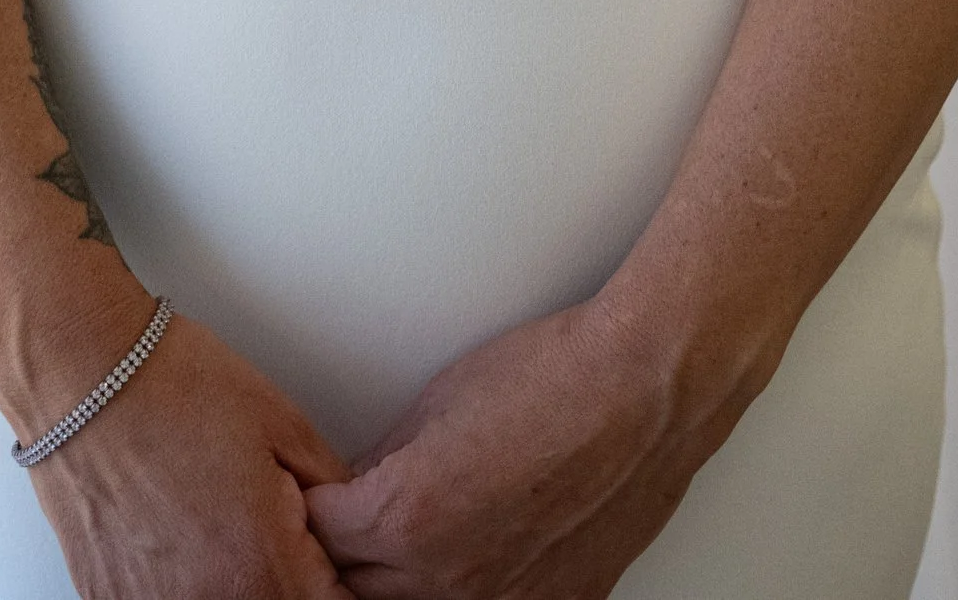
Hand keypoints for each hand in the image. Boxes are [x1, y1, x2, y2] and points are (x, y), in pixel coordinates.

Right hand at [18, 305, 352, 597]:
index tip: (328, 556)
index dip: (337, 578)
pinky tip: (175, 533)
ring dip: (233, 581)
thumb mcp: (285, 424)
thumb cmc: (175, 387)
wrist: (83, 376)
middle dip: (287, 579)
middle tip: (271, 529)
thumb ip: (331, 491)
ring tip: (216, 522)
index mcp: (264, 569)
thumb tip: (350, 524)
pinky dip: (181, 580)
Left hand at [305, 296, 728, 598]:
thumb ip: (389, 459)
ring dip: (397, 582)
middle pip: (357, 590)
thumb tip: (361, 484)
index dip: (313, 510)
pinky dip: (462, 591)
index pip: (320, 537)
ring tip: (408, 539)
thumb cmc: (551, 378)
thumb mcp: (440, 400)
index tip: (313, 497)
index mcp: (407, 519)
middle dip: (345, 556)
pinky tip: (470, 555)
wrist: (643, 392)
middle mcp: (447, 580)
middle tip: (349, 522)